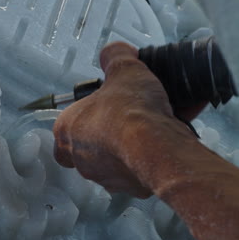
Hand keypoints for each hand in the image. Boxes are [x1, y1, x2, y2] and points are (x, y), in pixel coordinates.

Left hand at [53, 42, 203, 197]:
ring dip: (134, 140)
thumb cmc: (129, 113)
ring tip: (158, 120)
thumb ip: (114, 56)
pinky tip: (174, 134)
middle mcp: (80, 157)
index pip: (65, 125)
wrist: (157, 148)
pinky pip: (141, 168)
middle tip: (132, 111)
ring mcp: (104, 176)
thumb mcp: (123, 69)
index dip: (85, 113)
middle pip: (93, 140)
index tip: (103, 103)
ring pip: (118, 156)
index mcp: (67, 130)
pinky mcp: (131, 187)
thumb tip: (113, 52)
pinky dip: (154, 153)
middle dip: (113, 126)